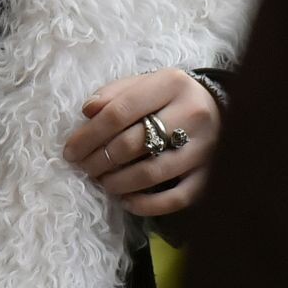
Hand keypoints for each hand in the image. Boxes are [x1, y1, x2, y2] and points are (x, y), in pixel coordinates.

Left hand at [62, 68, 220, 216]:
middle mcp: (191, 114)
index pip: (120, 112)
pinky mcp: (210, 175)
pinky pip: (176, 198)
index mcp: (171, 84)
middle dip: (100, 160)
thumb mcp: (143, 83)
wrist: (218, 108)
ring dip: (118, 183)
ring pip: (152, 173)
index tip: (70, 151)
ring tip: (102, 182)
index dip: (89, 135)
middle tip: (84, 168)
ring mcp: (204, 148)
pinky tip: (127, 201)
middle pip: (133, 143)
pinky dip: (147, 204)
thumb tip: (87, 112)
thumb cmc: (169, 97)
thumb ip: (114, 94)